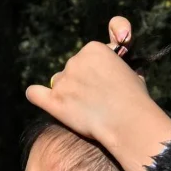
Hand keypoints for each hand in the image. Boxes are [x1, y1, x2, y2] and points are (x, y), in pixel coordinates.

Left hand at [27, 16, 170, 170]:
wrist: (129, 123)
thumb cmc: (135, 100)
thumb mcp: (133, 71)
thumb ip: (117, 65)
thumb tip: (113, 67)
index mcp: (94, 48)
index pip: (87, 57)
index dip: (97, 71)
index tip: (107, 83)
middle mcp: (76, 60)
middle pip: (72, 70)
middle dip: (82, 83)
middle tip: (98, 102)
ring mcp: (64, 80)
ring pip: (58, 83)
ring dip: (67, 93)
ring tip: (86, 111)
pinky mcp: (54, 101)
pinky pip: (34, 93)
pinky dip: (37, 95)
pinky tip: (44, 100)